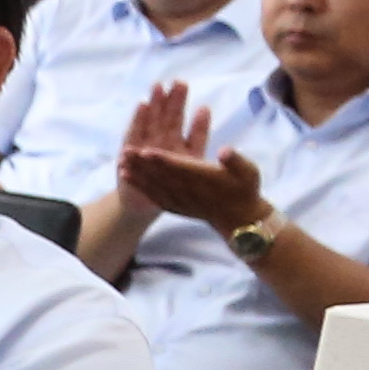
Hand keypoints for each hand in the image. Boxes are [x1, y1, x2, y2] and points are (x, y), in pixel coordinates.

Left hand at [115, 84, 267, 227]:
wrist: (238, 218)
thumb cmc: (244, 189)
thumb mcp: (248, 172)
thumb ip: (235, 160)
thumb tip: (225, 151)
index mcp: (203, 178)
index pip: (179, 167)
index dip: (162, 160)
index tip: (146, 151)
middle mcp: (187, 190)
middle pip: (160, 174)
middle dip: (141, 163)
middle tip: (124, 151)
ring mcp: (179, 199)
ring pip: (153, 184)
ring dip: (136, 173)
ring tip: (120, 161)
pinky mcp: (174, 205)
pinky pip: (153, 195)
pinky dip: (139, 185)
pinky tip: (127, 176)